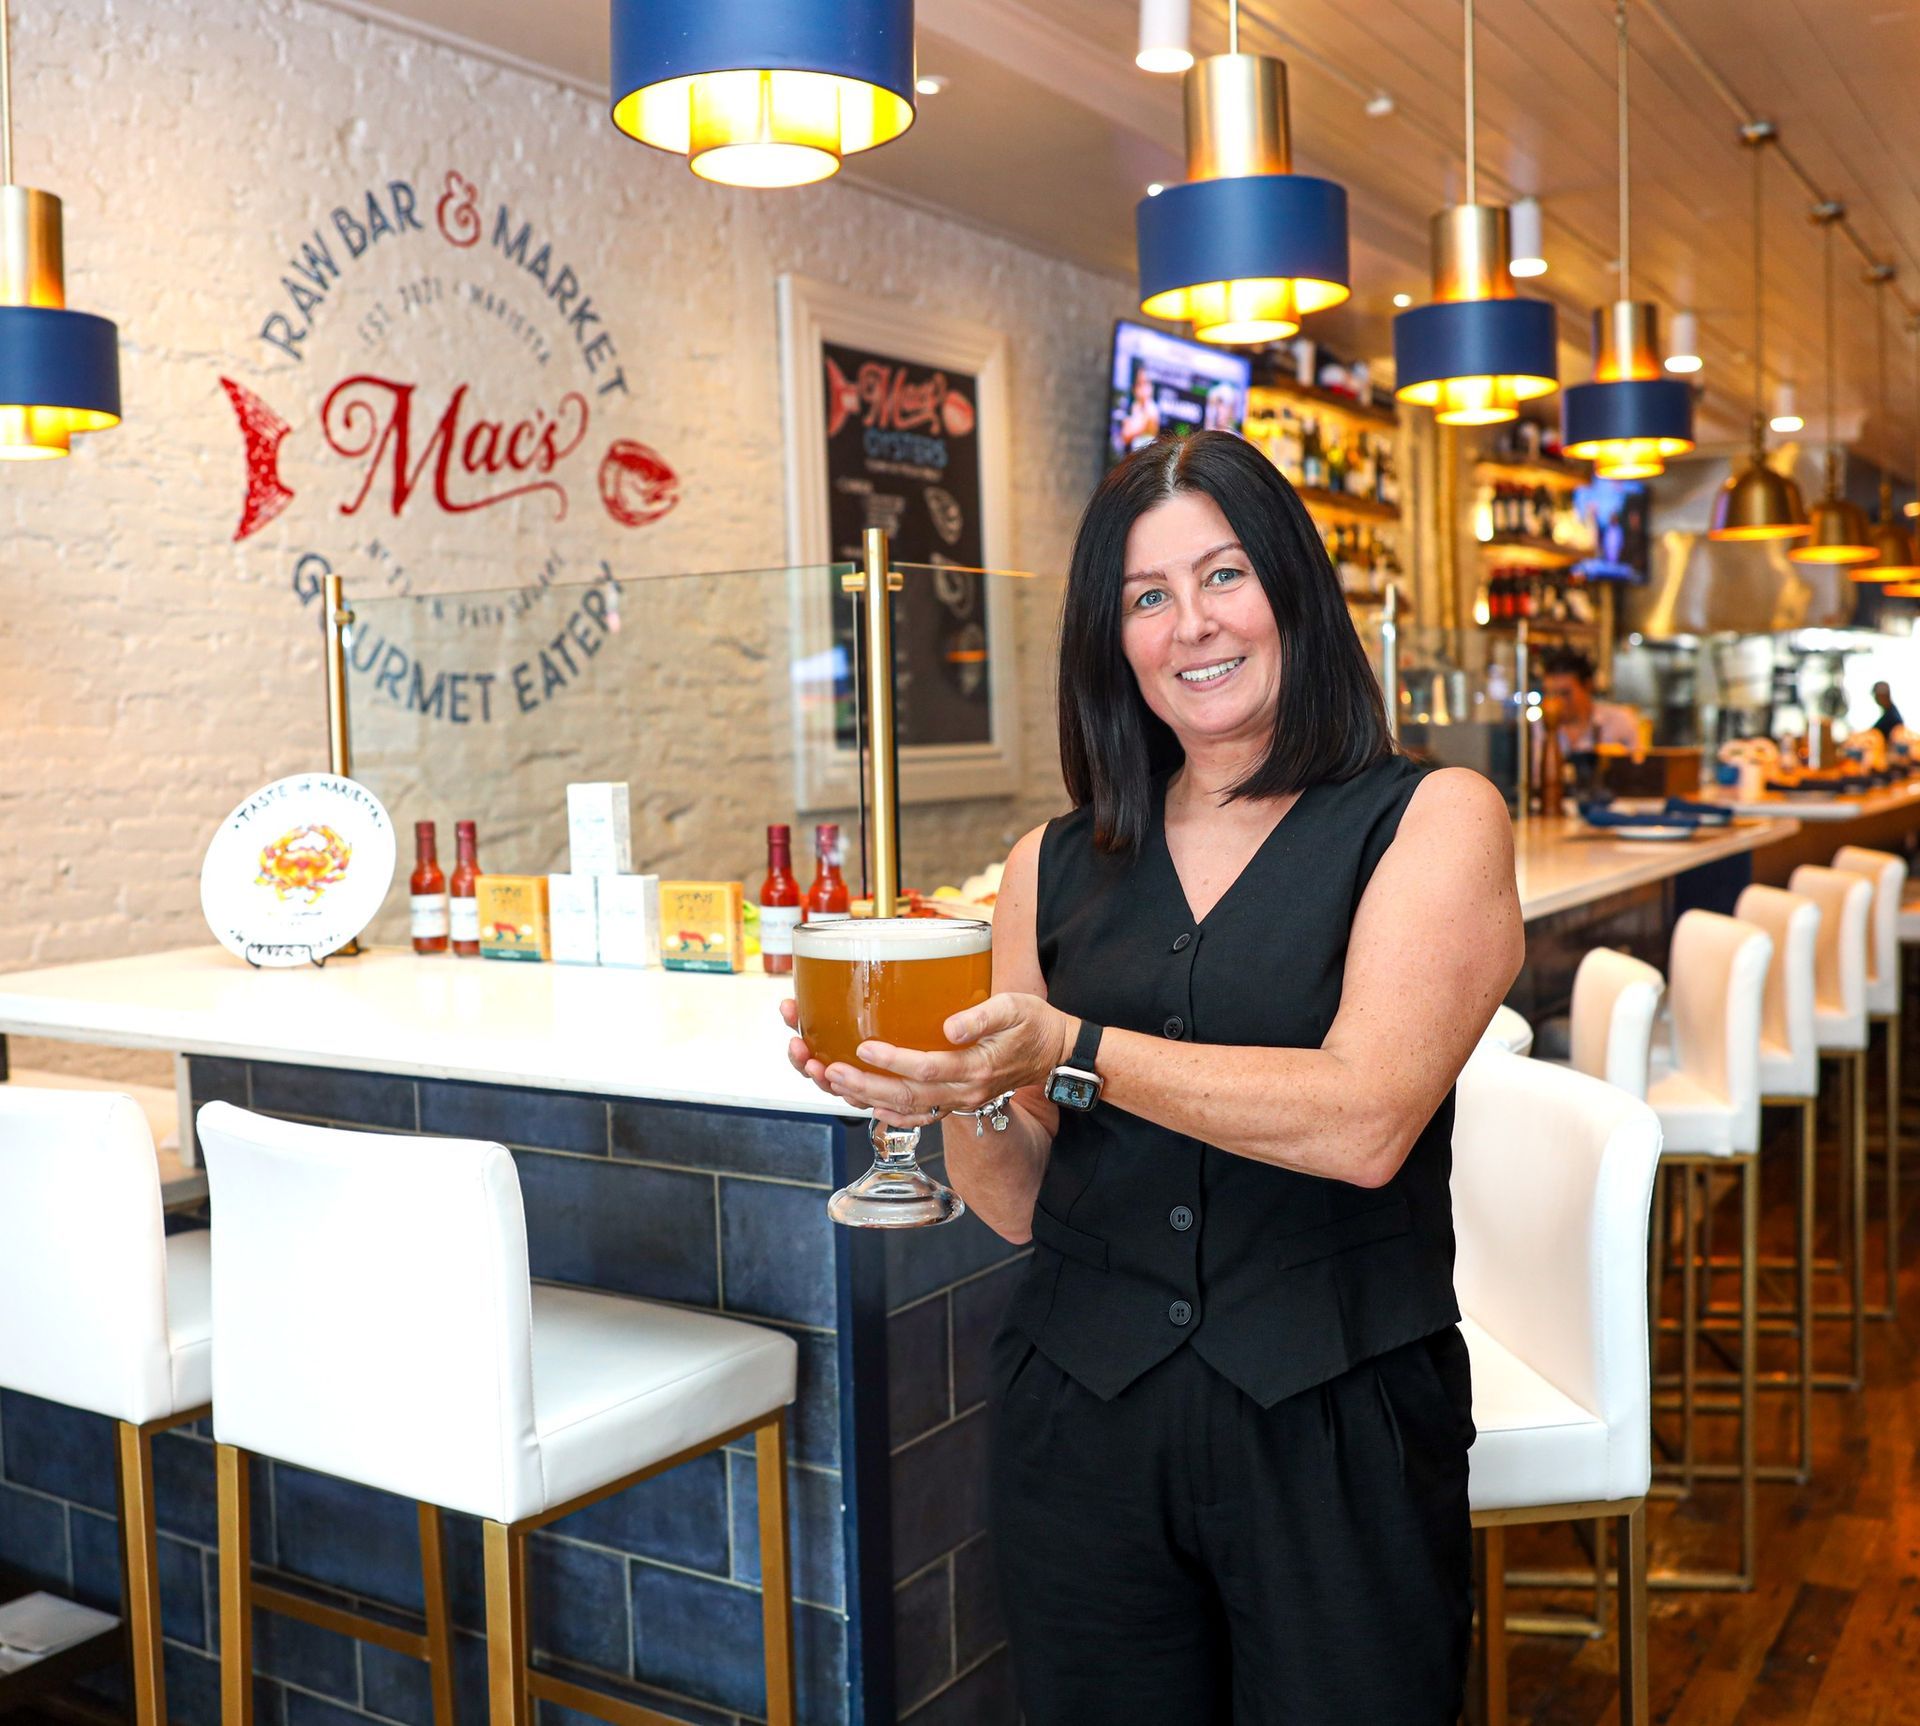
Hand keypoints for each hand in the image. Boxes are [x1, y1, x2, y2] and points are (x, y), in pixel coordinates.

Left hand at [780, 993, 1073, 1128]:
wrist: (1055, 1053)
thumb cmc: (1034, 1024)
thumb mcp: (1014, 1008)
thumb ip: (982, 1016)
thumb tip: (951, 1026)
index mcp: (976, 1068)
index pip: (927, 1067)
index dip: (893, 1059)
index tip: (864, 1045)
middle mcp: (964, 1092)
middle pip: (905, 1096)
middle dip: (863, 1085)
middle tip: (828, 1069)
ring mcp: (959, 1100)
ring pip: (905, 1108)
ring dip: (865, 1098)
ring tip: (831, 1081)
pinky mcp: (955, 1099)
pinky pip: (917, 1114)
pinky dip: (889, 1114)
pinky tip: (864, 1103)